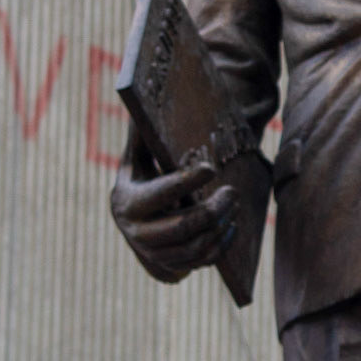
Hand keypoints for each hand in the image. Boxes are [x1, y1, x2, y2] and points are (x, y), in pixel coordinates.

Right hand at [110, 133, 237, 284]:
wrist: (135, 218)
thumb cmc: (142, 177)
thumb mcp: (138, 157)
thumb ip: (142, 135)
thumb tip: (140, 94)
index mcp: (126, 202)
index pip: (159, 194)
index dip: (186, 182)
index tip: (210, 168)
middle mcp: (136, 233)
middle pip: (181, 228)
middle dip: (212, 210)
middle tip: (232, 192)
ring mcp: (154, 253)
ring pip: (194, 248)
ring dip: (220, 226)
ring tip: (234, 205)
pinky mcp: (170, 265)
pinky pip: (200, 261)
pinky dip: (221, 245)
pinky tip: (231, 226)